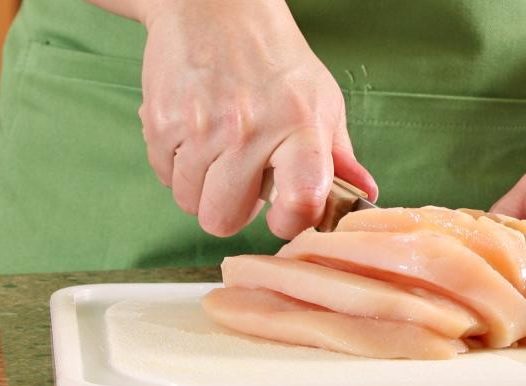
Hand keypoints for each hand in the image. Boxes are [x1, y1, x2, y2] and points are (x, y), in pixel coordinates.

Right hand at [137, 0, 376, 238]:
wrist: (216, 7)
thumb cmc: (276, 60)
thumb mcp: (322, 101)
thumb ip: (340, 156)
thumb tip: (363, 196)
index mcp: (300, 127)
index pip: (301, 201)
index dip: (289, 223)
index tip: (283, 215)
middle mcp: (249, 130)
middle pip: (224, 218)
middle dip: (232, 208)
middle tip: (243, 179)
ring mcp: (200, 127)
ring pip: (190, 202)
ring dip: (202, 187)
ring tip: (218, 152)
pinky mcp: (161, 121)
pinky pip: (164, 176)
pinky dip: (177, 165)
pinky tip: (195, 135)